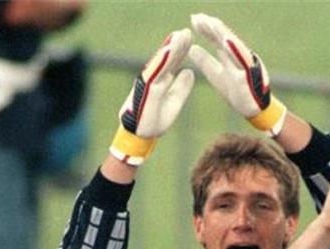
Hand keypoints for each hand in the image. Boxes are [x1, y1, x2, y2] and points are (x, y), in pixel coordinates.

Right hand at [109, 29, 194, 165]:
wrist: (140, 136)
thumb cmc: (155, 121)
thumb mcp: (174, 103)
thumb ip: (181, 88)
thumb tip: (189, 71)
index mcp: (161, 81)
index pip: (172, 63)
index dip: (180, 50)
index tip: (189, 36)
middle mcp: (154, 79)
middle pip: (167, 59)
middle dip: (176, 45)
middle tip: (187, 31)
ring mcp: (149, 83)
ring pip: (161, 63)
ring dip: (170, 48)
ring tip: (179, 36)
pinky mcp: (146, 90)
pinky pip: (155, 72)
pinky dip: (162, 61)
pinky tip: (169, 51)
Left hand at [188, 13, 286, 134]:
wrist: (254, 110)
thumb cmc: (238, 93)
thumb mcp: (216, 76)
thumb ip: (205, 62)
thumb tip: (191, 48)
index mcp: (232, 56)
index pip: (218, 39)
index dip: (206, 29)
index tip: (193, 19)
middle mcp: (241, 56)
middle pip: (225, 38)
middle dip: (211, 27)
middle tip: (197, 17)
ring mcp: (247, 64)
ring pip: (234, 45)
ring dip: (222, 33)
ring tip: (210, 23)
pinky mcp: (250, 76)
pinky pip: (243, 61)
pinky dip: (235, 50)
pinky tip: (225, 41)